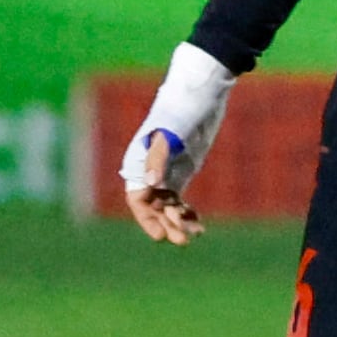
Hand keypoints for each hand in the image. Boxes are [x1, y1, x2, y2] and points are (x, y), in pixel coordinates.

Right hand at [120, 42, 231, 245]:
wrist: (199, 94)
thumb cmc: (181, 111)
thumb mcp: (171, 133)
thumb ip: (159, 158)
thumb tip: (149, 186)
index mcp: (138, 162)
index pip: (137, 199)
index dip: (147, 218)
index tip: (160, 234)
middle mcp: (148, 170)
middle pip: (154, 206)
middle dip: (166, 224)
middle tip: (183, 241)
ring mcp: (165, 171)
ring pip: (167, 205)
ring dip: (178, 221)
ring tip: (195, 236)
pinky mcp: (181, 170)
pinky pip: (178, 197)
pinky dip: (186, 212)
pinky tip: (198, 224)